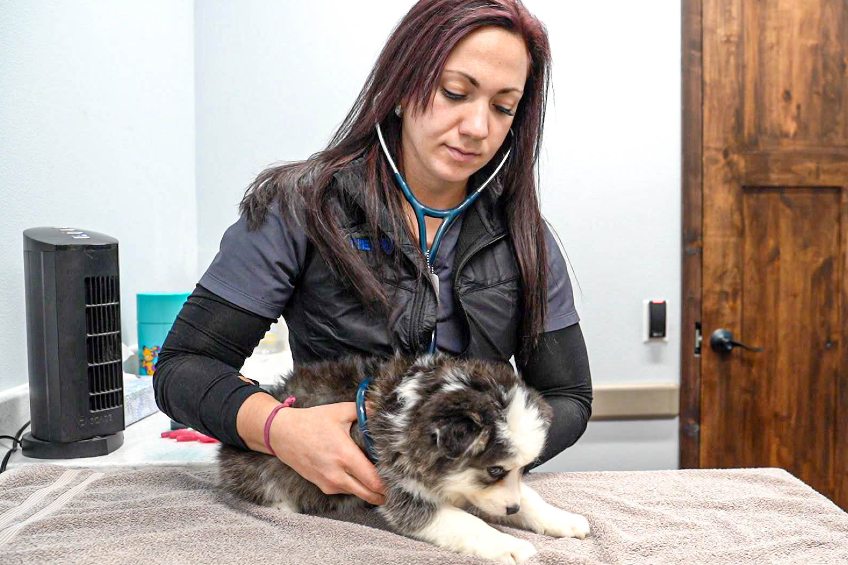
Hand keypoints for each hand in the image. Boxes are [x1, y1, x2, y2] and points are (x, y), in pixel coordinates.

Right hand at [269, 402, 385, 504]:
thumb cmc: (311, 422)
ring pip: (358, 494)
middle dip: (384, 493)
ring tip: (379, 478)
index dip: (389, 482)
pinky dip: (355, 487)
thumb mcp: (339, 411)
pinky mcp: (322, 486)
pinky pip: (345, 490)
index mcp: (344, 456)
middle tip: (395, 485)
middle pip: (369, 494)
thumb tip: (381, 407)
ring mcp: (328, 483)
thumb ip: (363, 410)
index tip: (399, 477)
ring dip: (370, 490)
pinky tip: (360, 475)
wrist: (282, 434)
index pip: (374, 480)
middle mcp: (337, 474)